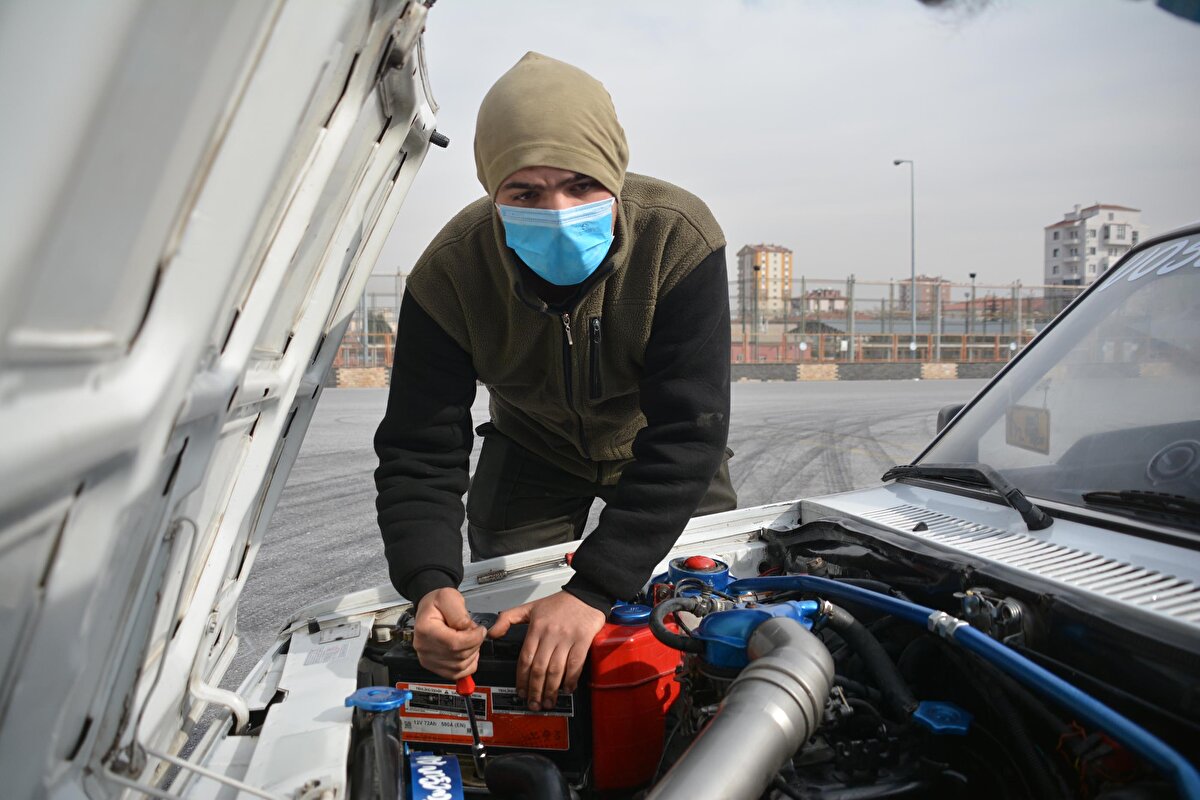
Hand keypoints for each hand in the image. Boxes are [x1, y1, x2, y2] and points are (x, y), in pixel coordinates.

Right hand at [412, 587, 486, 678]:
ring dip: (472, 654)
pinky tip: (468, 653)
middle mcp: (423, 647)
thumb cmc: (437, 603)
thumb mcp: (449, 597)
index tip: (480, 630)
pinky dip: (467, 666)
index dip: (473, 638)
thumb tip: (468, 630)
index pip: (454, 643)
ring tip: (470, 640)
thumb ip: (459, 614)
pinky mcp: (433, 666)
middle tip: (476, 633)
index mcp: (425, 629)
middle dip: (474, 644)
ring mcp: (427, 658)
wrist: (428, 608)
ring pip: (458, 667)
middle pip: (458, 656)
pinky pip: (455, 674)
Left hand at [489, 591, 605, 710]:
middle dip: (535, 690)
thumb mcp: (530, 607)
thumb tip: (492, 633)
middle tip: (534, 703)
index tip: (520, 692)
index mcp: (537, 628)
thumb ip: (508, 618)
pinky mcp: (583, 640)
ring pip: (556, 670)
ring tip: (548, 702)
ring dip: (551, 690)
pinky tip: (567, 689)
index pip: (525, 659)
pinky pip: (576, 664)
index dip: (522, 679)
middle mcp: (551, 634)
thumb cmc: (560, 603)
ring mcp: (567, 638)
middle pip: (539, 668)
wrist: (586, 594)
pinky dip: (571, 679)